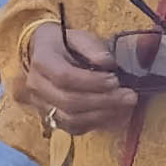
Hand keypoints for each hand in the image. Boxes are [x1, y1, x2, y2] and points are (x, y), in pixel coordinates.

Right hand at [13, 18, 135, 131]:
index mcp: (42, 61)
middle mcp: (36, 86)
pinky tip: (115, 115)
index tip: (115, 80)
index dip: (92, 82)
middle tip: (129, 96)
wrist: (45, 54)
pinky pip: (74, 128)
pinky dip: (97, 124)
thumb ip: (93, 47)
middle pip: (69, 102)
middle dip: (103, 101)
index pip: (64, 77)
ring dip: (102, 116)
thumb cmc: (66, 44)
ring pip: (71, 120)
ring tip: (125, 107)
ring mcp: (41, 105)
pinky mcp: (50, 118)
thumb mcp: (79, 37)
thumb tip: (108, 63)